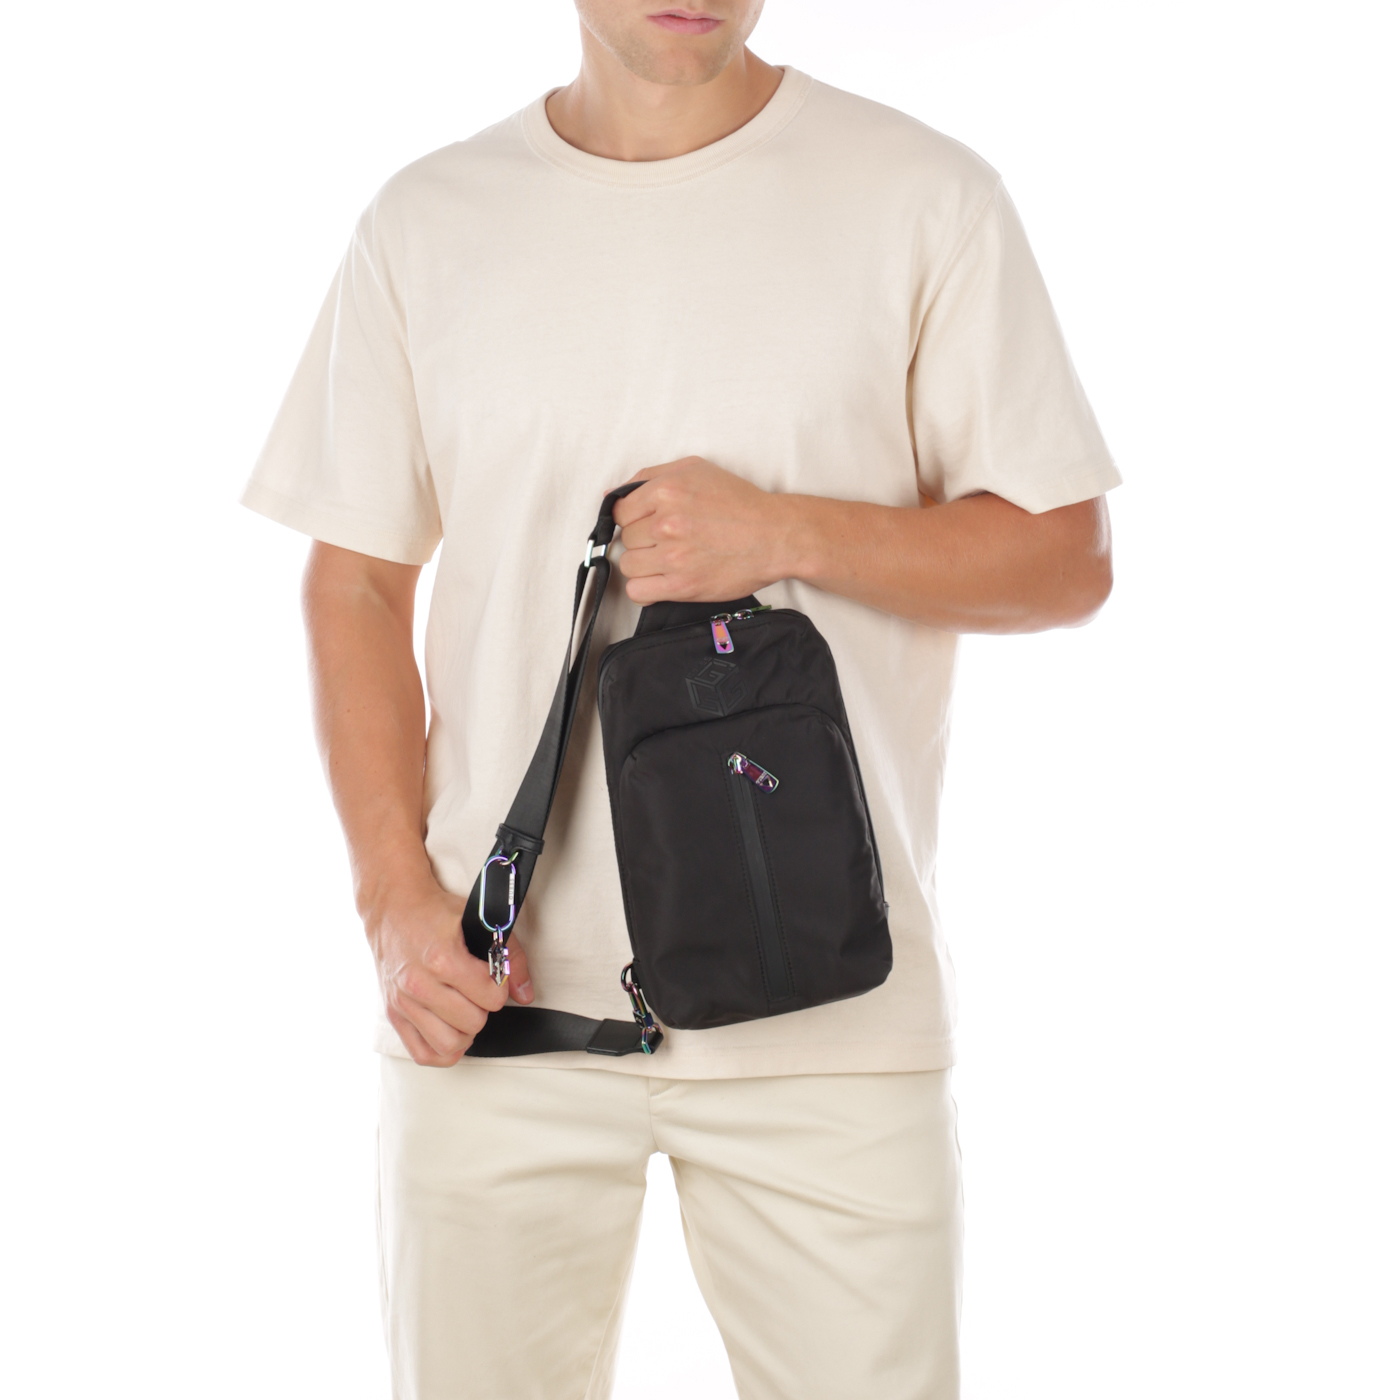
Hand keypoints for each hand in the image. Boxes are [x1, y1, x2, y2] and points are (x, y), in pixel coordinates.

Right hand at [366, 877, 533, 1066]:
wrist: (392, 908)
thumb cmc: (432, 913)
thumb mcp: (478, 923)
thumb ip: (510, 956)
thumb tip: (525, 992)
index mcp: (443, 960)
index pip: (491, 998)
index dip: (499, 989)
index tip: (492, 978)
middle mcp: (419, 984)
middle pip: (473, 1023)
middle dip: (482, 1008)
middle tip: (477, 992)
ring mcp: (404, 1002)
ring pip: (450, 1044)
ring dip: (464, 1031)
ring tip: (465, 1011)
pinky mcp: (393, 1013)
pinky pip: (422, 1054)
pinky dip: (442, 1050)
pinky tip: (450, 1030)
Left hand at [614, 457, 792, 603]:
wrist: (775, 536)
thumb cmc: (740, 503)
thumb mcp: (696, 469)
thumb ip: (649, 476)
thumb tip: (612, 494)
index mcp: (666, 491)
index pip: (620, 511)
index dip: (633, 518)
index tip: (648, 524)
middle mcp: (666, 523)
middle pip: (626, 538)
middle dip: (644, 539)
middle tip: (669, 540)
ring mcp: (673, 556)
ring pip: (629, 565)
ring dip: (644, 564)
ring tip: (668, 560)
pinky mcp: (681, 586)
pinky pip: (637, 592)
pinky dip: (645, 589)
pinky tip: (662, 580)